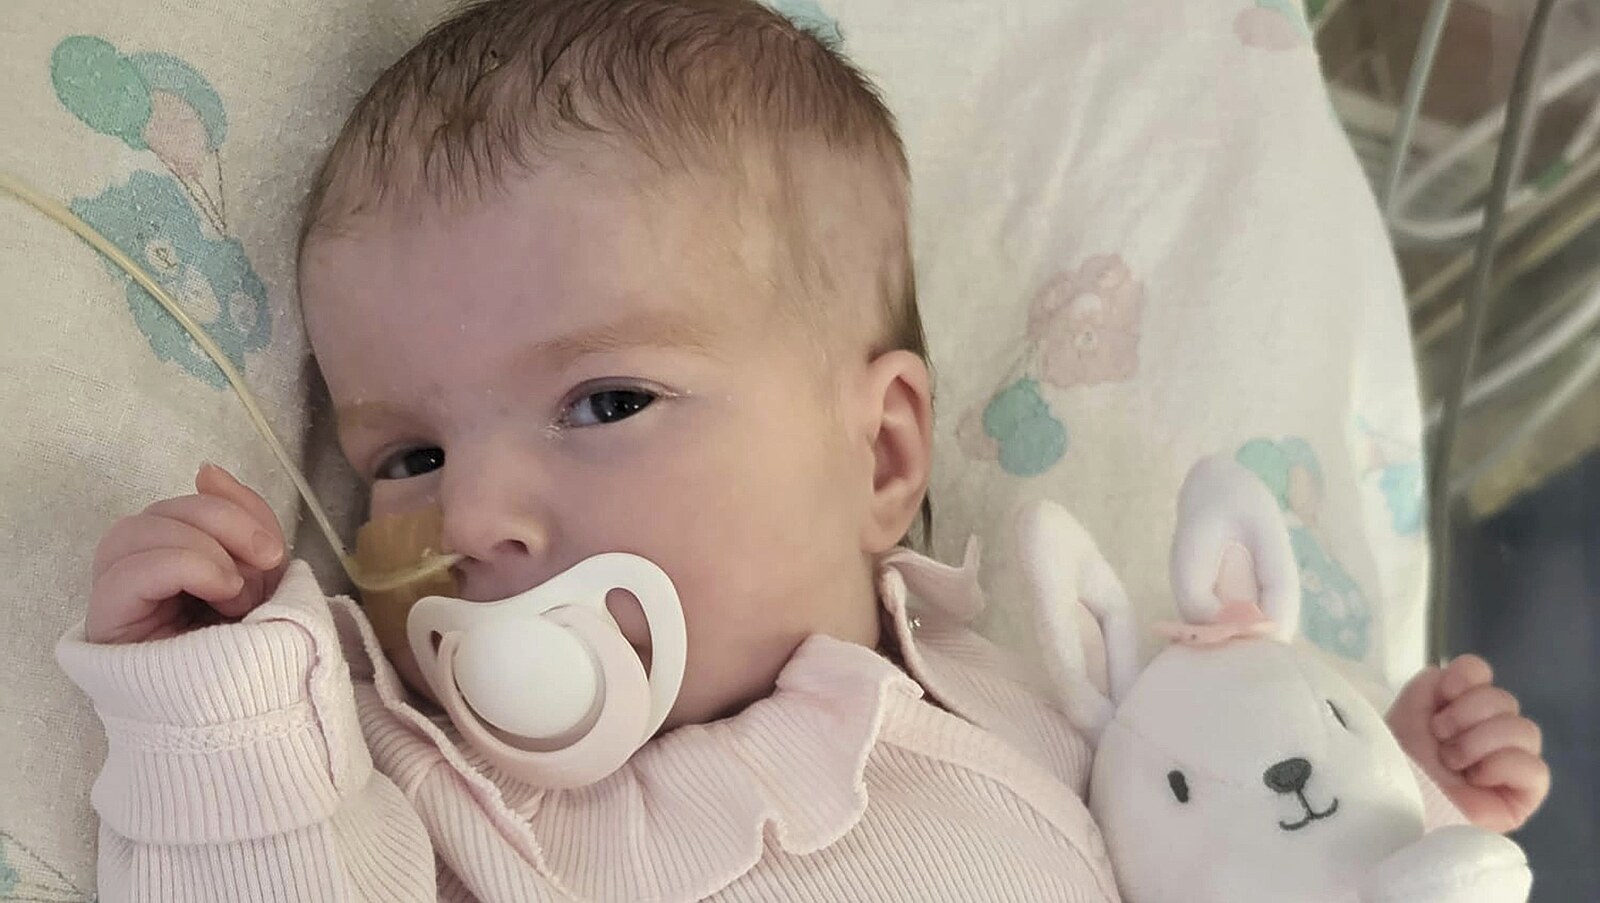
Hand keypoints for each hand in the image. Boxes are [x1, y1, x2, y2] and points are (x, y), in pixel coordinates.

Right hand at [87, 464, 287, 643]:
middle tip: (264, 561)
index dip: (229, 509)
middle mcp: (137, 577)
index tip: (270, 547)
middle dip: (221, 524)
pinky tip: (218, 594)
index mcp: (176, 562)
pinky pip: (127, 570)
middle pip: (157, 511)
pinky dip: (184, 566)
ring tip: (235, 593)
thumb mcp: (264, 575)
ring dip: (202, 549)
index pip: (183, 506)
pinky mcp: (107, 625)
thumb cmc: (256, 651)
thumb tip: (206, 469)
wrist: (257, 719)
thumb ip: (243, 518)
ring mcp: (118, 600)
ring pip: (134, 530)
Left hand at [1388, 655, 1549, 832]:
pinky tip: (1476, 777)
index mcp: (1458, 709)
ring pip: (1525, 729)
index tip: (1445, 692)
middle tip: (1439, 736)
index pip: (1481, 673)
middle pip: (1504, 699)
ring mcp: (1508, 763)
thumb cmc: (1397, 760)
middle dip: (1467, 714)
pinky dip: (1502, 765)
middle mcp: (1487, 732)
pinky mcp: (1522, 795)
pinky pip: (1535, 768)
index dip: (1468, 675)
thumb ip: (1432, 684)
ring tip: (1452, 760)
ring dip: (1480, 741)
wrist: (1393, 802)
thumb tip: (1454, 676)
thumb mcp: (1408, 711)